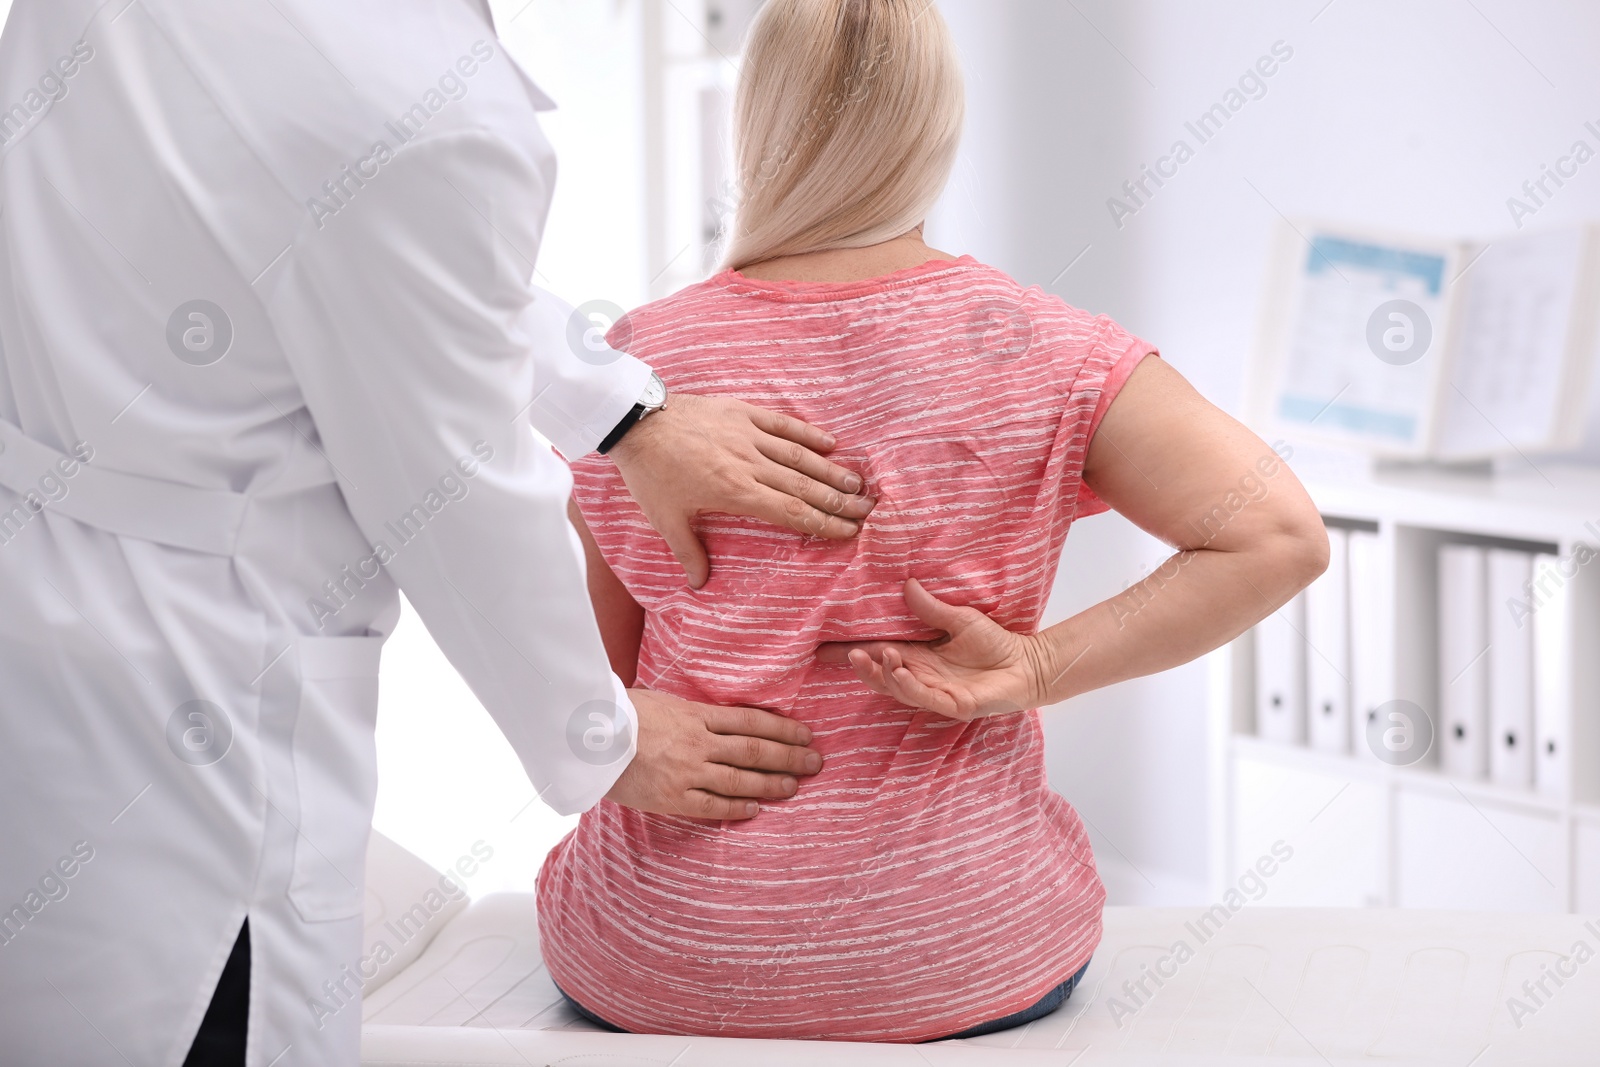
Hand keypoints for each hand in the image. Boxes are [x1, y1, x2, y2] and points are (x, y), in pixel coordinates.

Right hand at [605, 689, 823, 819]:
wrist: (587, 736)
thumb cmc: (621, 713)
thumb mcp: (663, 701)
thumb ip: (693, 712)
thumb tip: (720, 719)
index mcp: (696, 714)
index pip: (752, 721)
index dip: (783, 728)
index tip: (805, 734)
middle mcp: (698, 743)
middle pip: (755, 750)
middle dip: (789, 756)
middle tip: (815, 762)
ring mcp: (687, 771)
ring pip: (740, 779)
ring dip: (771, 783)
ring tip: (794, 786)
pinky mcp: (672, 797)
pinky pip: (712, 806)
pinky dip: (737, 808)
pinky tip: (756, 809)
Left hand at [608, 393, 875, 587]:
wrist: (634, 421)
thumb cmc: (649, 473)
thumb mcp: (665, 518)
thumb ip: (688, 552)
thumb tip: (699, 586)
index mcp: (735, 492)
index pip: (791, 512)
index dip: (823, 523)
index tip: (848, 532)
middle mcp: (749, 464)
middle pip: (804, 486)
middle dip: (839, 500)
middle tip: (867, 510)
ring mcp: (747, 435)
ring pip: (799, 456)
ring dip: (831, 470)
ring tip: (858, 483)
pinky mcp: (741, 412)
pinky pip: (782, 423)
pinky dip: (807, 433)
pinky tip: (829, 443)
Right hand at [816, 579, 1054, 720]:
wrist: (1028, 662)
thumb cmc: (996, 642)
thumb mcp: (960, 618)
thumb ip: (932, 607)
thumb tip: (907, 584)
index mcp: (920, 657)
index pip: (880, 654)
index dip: (854, 652)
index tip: (824, 647)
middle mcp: (923, 677)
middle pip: (883, 676)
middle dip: (862, 668)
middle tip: (848, 654)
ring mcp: (937, 693)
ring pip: (900, 689)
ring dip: (885, 675)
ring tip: (878, 655)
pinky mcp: (955, 705)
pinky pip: (926, 698)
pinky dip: (909, 685)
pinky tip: (899, 671)